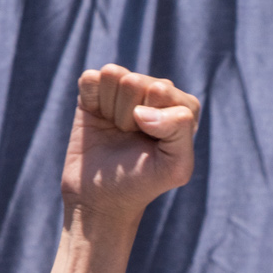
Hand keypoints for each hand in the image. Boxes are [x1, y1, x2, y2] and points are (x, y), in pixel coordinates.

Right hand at [62, 65, 200, 229]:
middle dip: (128, 116)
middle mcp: (155, 92)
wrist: (102, 198)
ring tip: (117, 130)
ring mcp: (125, 88)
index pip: (161, 90)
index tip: (150, 144)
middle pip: (135, 81)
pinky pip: (90, 78)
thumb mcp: (175, 168)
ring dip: (111, 109)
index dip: (151, 120)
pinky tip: (100, 119)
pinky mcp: (97, 90)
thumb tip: (142, 111)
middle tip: (130, 139)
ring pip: (112, 74)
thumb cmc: (142, 183)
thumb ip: (180, 131)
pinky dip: (91, 102)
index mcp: (182, 106)